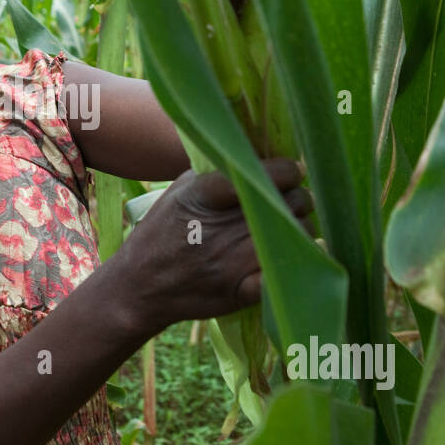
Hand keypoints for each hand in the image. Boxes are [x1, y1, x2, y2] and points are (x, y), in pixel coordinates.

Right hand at [120, 158, 313, 331]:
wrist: (139, 285)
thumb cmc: (162, 232)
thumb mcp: (179, 192)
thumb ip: (215, 172)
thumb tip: (259, 154)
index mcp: (202, 197)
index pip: (257, 174)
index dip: (286, 171)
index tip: (294, 171)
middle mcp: (219, 228)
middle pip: (287, 203)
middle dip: (297, 198)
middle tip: (292, 201)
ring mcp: (231, 261)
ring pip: (295, 235)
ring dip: (301, 229)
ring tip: (290, 227)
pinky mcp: (240, 291)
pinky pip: (284, 273)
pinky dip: (300, 263)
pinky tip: (305, 253)